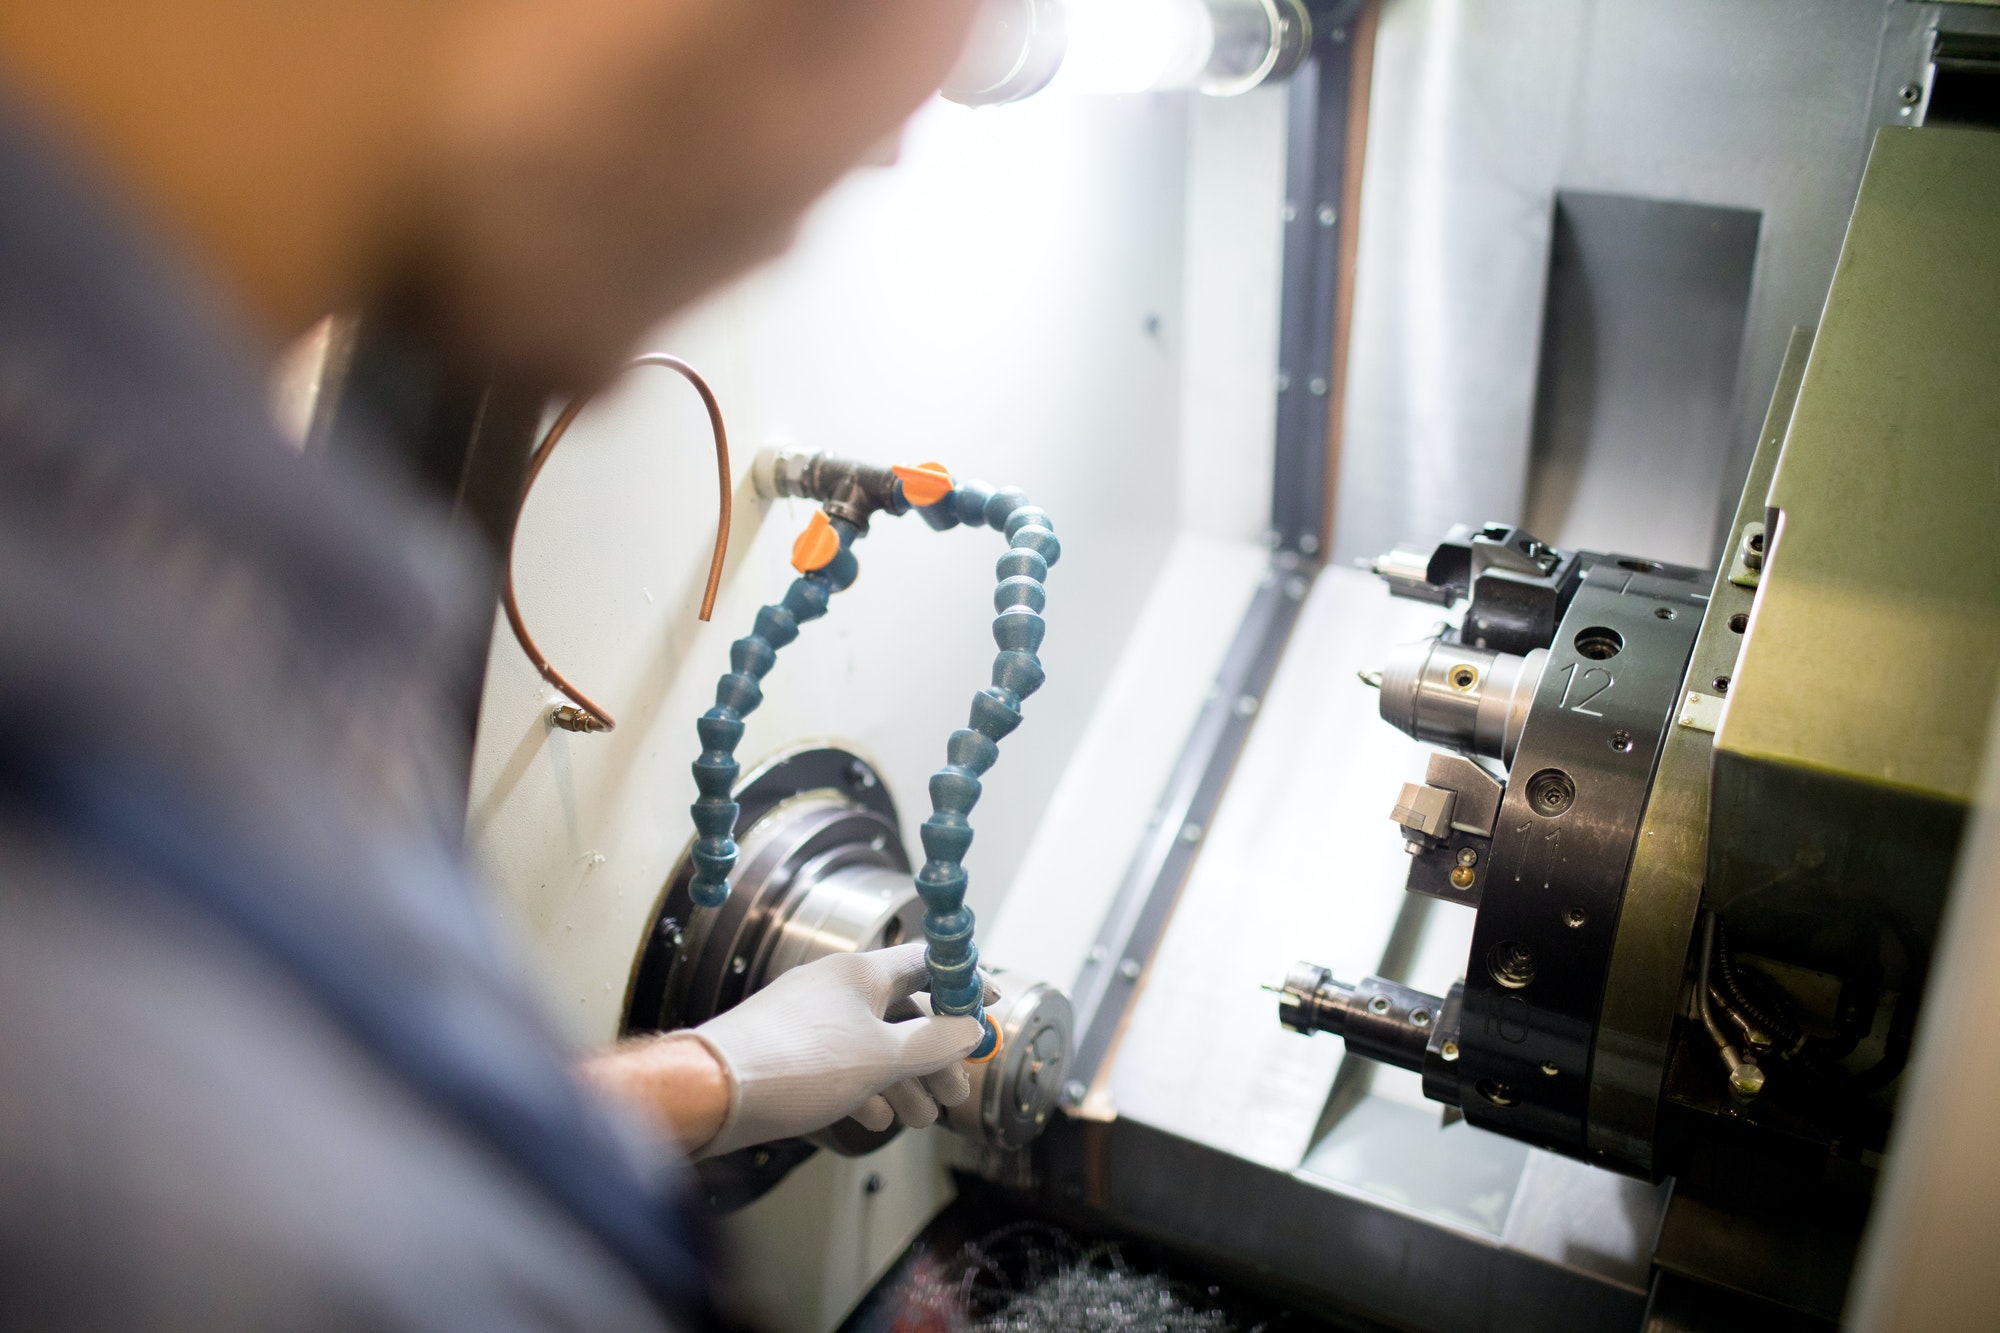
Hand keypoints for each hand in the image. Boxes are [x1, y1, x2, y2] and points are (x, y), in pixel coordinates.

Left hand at [688, 943, 985, 1156]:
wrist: (713, 1092)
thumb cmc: (800, 1065)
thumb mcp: (882, 1058)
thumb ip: (934, 1043)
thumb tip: (970, 1029)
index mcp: (861, 973)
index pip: (926, 962)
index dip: (962, 983)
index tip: (989, 1006)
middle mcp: (835, 987)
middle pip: (903, 1011)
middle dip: (934, 1055)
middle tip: (955, 1093)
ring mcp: (809, 1018)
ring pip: (872, 1043)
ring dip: (903, 1079)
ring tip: (920, 1119)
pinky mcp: (788, 1050)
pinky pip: (840, 1062)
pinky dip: (864, 1088)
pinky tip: (876, 1118)